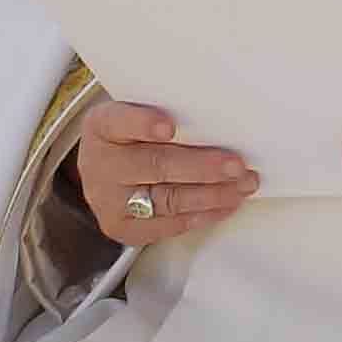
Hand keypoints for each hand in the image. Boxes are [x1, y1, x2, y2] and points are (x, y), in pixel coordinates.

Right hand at [73, 98, 258, 245]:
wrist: (104, 172)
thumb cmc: (130, 139)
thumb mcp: (136, 115)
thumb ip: (167, 113)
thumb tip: (220, 123)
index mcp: (102, 127)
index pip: (119, 121)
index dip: (144, 124)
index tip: (170, 127)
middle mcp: (99, 165)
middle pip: (154, 165)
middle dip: (201, 167)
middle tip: (236, 165)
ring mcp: (109, 201)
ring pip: (167, 199)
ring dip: (212, 194)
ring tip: (242, 185)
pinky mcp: (123, 228)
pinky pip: (169, 225)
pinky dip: (204, 215)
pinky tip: (227, 203)